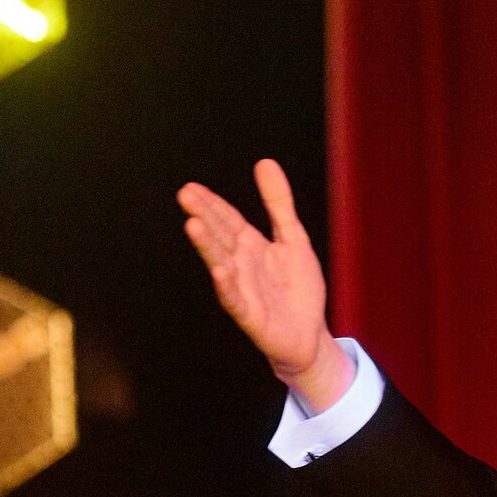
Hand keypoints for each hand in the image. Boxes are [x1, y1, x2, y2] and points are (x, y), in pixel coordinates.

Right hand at [177, 159, 352, 412]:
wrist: (310, 335)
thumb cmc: (298, 289)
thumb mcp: (293, 238)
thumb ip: (278, 203)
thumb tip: (265, 162)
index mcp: (250, 246)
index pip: (227, 220)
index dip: (212, 204)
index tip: (191, 187)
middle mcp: (241, 265)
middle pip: (220, 237)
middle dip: (204, 217)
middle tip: (185, 196)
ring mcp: (243, 290)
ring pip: (222, 264)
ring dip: (208, 246)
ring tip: (193, 226)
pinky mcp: (250, 315)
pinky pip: (236, 299)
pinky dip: (227, 286)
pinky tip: (219, 271)